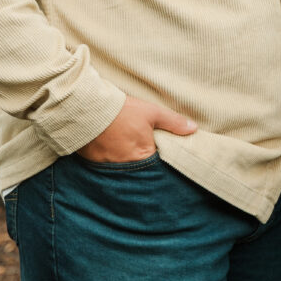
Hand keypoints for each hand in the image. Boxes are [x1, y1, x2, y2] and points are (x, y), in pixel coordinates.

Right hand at [76, 94, 196, 162]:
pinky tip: (111, 152)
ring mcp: (109, 168)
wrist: (88, 109)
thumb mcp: (151, 112)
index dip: (161, 161)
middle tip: (143, 155)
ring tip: (125, 153)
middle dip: (144, 166)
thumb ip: (173, 122)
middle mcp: (127, 167)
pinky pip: (107, 169)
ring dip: (126, 164)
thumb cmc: (121, 111)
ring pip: (124, 171)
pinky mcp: (95, 165)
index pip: (158, 166)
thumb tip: (193, 129)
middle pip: (141, 171)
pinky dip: (110, 162)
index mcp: (144, 156)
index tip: (162, 155)